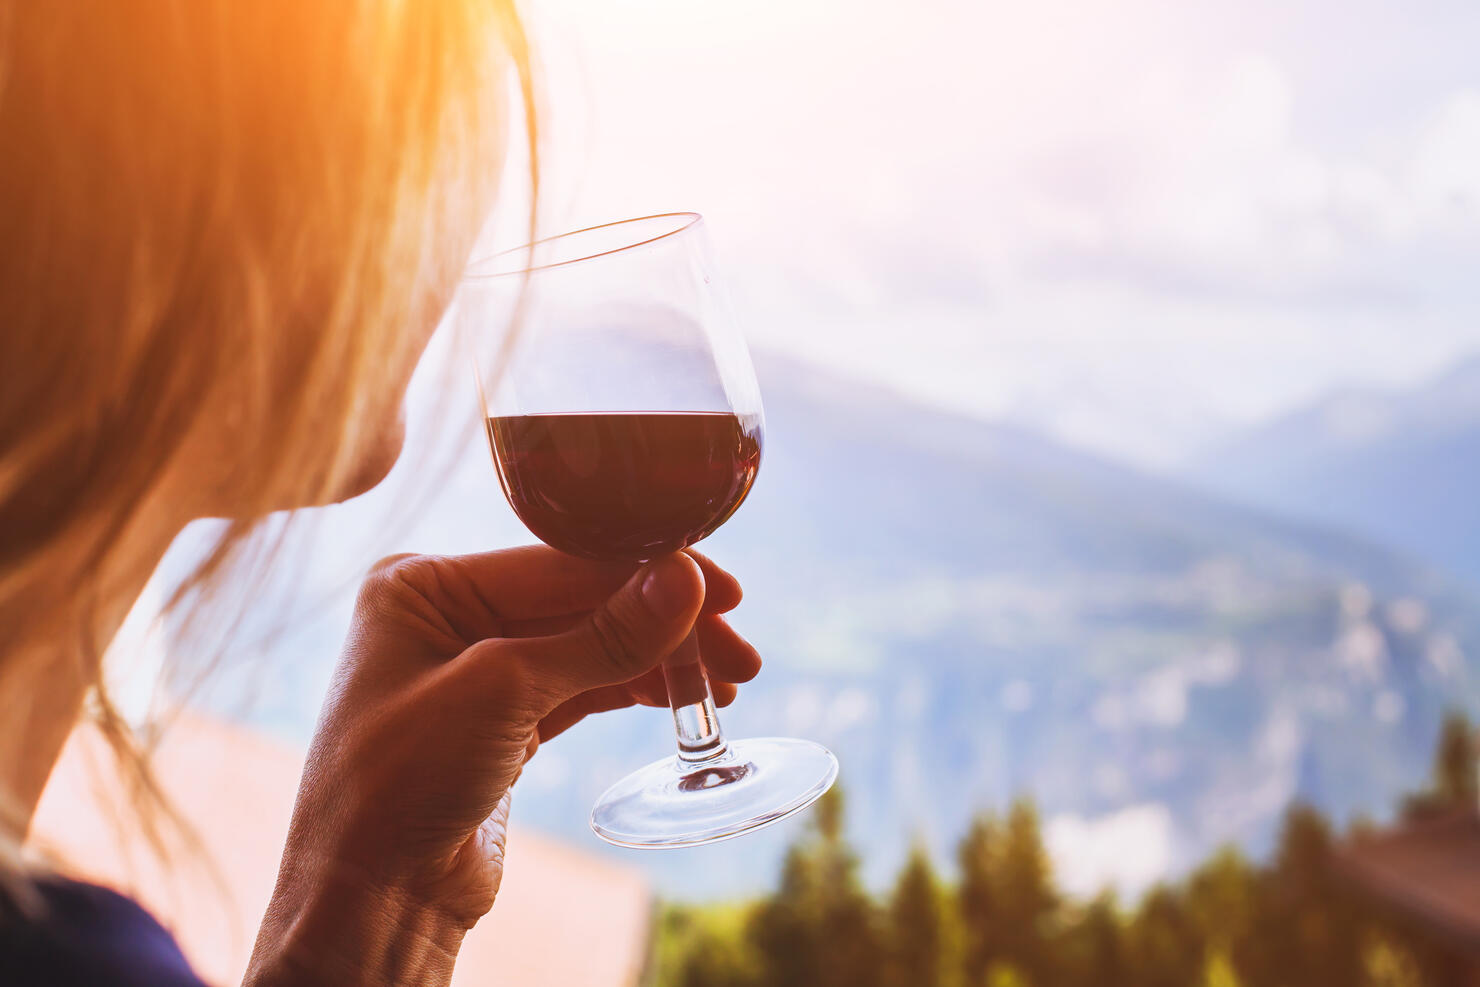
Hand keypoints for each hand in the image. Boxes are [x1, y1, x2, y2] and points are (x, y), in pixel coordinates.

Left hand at [245, 546, 757, 985]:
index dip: (648, 571)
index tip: (724, 589)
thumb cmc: (398, 784)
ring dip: (660, 658)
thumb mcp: (503, 692)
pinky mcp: (505, 715)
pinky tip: (682, 694)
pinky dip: (635, 686)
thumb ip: (601, 635)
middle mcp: (450, 611)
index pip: (562, 560)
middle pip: (584, 599)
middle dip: (665, 623)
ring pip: (593, 642)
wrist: (370, 897)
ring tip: (729, 680)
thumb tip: (688, 579)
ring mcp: (478, 663)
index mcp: (425, 582)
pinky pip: (585, 682)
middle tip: (739, 651)